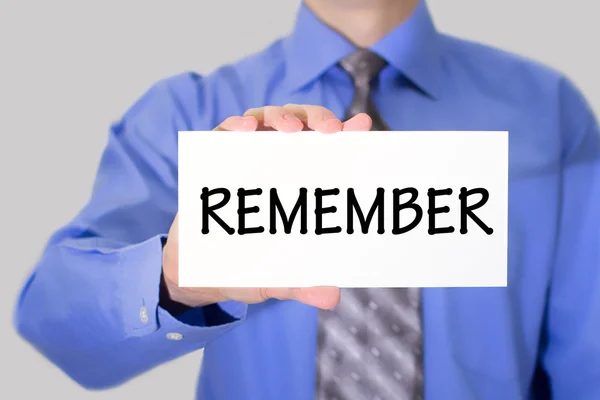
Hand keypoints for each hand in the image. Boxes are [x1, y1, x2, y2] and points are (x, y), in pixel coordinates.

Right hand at [162, 105, 372, 309]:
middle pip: (301, 125)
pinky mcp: (214, 158)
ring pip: (267, 119)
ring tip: (289, 129)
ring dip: (280, 116)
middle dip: (317, 119)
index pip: (328, 152)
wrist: (200, 270)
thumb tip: (332, 296)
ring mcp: (246, 157)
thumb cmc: (246, 267)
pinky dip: (235, 125)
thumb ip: (301, 284)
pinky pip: (224, 132)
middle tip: (328, 131)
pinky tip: (245, 129)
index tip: (361, 126)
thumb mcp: (276, 278)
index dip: (347, 136)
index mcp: (300, 183)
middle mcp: (276, 163)